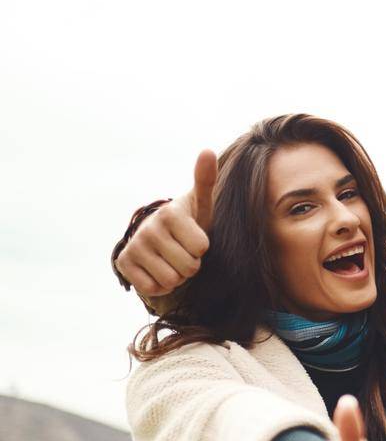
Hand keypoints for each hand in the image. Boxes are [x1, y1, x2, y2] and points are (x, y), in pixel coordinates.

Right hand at [117, 150, 216, 295]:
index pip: (202, 248)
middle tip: (184, 251)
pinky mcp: (123, 265)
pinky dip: (161, 286)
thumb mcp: (202, 204)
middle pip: (188, 267)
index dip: (203, 248)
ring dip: (177, 276)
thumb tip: (207, 151)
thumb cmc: (189, 222)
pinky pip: (152, 289)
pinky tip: (159, 270)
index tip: (194, 238)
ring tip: (172, 260)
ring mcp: (134, 247)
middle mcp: (148, 228)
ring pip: (171, 281)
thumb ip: (205, 181)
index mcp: (170, 213)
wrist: (160, 238)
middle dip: (192, 264)